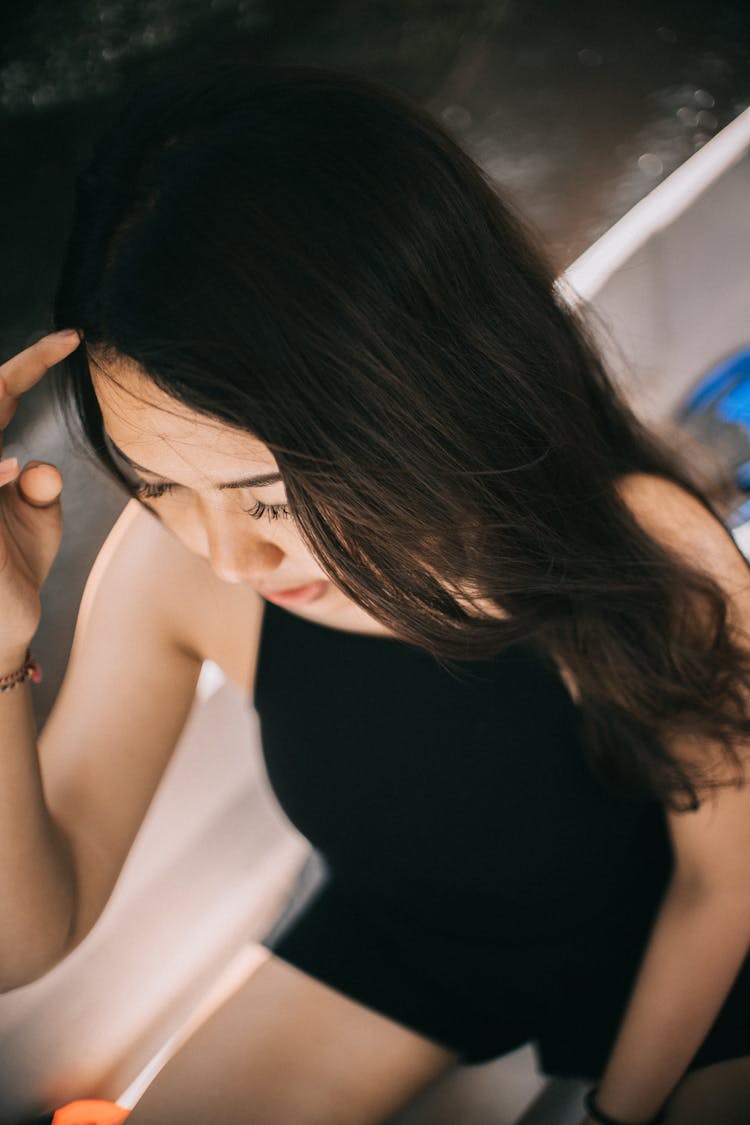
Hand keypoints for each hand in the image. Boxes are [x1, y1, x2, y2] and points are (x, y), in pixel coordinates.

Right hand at [0, 330, 80, 661]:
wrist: (4, 626)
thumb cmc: (16, 570)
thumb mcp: (37, 520)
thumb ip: (41, 487)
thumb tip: (33, 464)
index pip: (0, 395)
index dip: (32, 362)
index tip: (74, 338)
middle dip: (23, 369)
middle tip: (65, 344)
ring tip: (26, 381)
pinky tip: (9, 470)